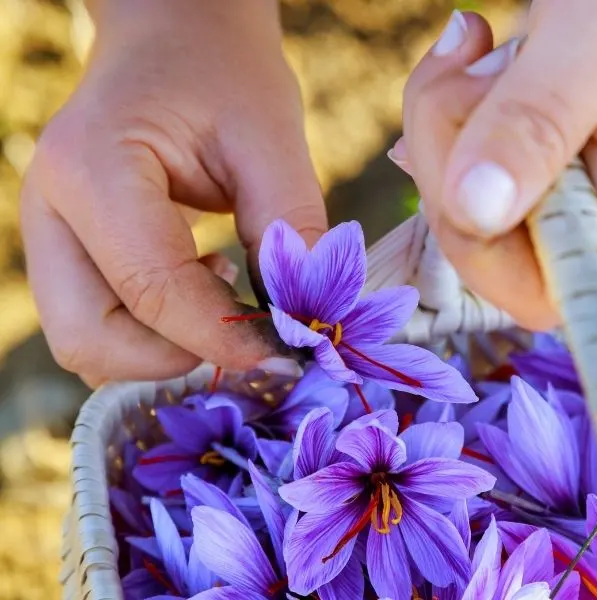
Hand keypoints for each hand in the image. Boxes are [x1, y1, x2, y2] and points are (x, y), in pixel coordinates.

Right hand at [20, 0, 322, 386]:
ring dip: (163, 348)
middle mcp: (49, 207)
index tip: (288, 353)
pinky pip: (99, 321)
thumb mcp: (273, 138)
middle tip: (249, 330)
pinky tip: (203, 283)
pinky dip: (154, 331)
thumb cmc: (224, 73)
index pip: (151, 290)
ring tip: (224, 292)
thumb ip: (291, 229)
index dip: (223, 336)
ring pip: (87, 341)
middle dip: (177, 356)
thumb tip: (309, 321)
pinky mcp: (67, 247)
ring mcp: (48, 231)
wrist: (175, 37)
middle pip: (90, 338)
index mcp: (93, 169)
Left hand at [398, 3, 596, 329]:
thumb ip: (540, 123)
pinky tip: (475, 43)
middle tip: (467, 61)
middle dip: (447, 150)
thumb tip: (473, 213)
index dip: (475, 243)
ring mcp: (576, 172)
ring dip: (447, 112)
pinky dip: (457, 97)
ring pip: (466, 187)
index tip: (466, 153)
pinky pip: (476, 147)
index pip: (536, 292)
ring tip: (478, 38)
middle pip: (483, 235)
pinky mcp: (552, 136)